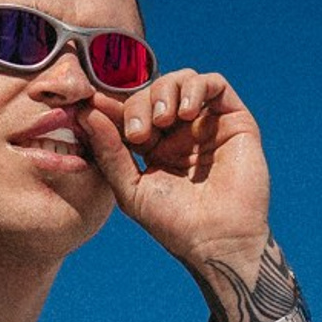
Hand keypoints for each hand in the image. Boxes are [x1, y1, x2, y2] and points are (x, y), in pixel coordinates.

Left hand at [80, 67, 272, 297]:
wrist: (218, 240)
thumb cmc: (174, 224)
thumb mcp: (131, 189)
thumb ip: (109, 152)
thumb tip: (88, 114)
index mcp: (155, 148)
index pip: (130, 112)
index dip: (112, 105)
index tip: (93, 104)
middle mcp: (181, 133)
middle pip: (152, 93)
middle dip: (138, 104)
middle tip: (137, 133)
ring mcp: (207, 124)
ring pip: (181, 81)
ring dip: (164, 92)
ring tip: (163, 121)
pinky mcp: (234, 120)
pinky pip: (213, 83)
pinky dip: (195, 88)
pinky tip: (186, 113)